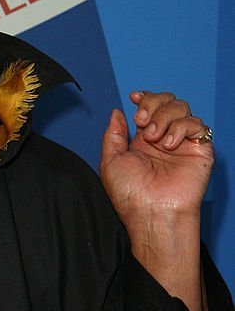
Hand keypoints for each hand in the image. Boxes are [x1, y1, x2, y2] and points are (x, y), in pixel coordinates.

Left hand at [99, 90, 212, 225]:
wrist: (152, 213)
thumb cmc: (130, 195)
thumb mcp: (111, 160)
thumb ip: (113, 134)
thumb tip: (117, 112)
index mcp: (143, 140)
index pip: (150, 106)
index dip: (144, 97)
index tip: (133, 97)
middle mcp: (164, 139)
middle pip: (167, 101)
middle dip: (152, 103)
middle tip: (142, 121)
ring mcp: (182, 143)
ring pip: (181, 108)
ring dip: (164, 117)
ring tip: (154, 138)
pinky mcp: (200, 150)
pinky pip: (197, 124)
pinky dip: (181, 128)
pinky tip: (170, 144)